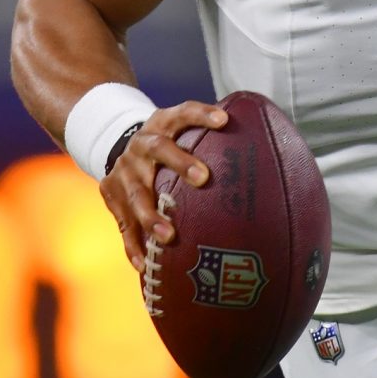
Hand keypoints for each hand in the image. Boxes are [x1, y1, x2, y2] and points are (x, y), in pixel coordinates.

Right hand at [99, 100, 228, 268]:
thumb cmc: (166, 144)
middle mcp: (140, 145)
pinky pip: (123, 224)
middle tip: (203, 179)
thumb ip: (210, 138)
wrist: (115, 147)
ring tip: (168, 236)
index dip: (202, 115)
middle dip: (180, 162)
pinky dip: (132, 245)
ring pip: (136, 193)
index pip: (183, 113)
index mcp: (161, 124)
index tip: (224, 121)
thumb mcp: (180, 130)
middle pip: (158, 149)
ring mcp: (124, 172)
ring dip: (151, 215)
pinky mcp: (111, 196)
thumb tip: (264, 147)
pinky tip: (144, 264)